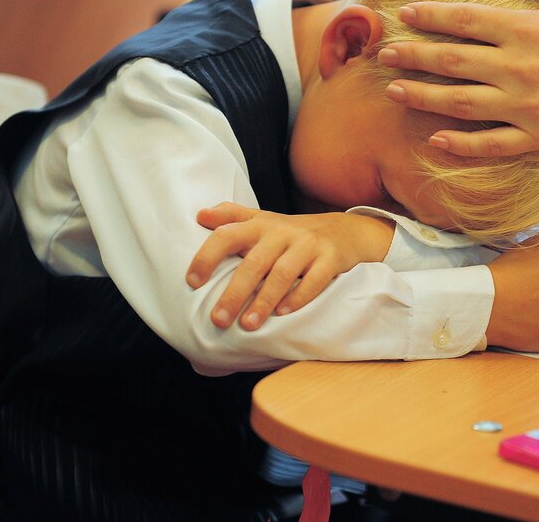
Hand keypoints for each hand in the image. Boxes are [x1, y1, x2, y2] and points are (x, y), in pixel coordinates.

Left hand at [186, 202, 393, 330]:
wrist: (345, 230)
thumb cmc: (293, 232)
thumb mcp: (263, 220)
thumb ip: (232, 216)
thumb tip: (200, 215)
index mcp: (261, 225)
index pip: (228, 235)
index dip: (208, 256)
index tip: (192, 281)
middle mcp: (283, 232)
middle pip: (254, 262)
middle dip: (235, 293)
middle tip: (218, 319)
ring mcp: (308, 245)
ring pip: (283, 273)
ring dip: (264, 300)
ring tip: (249, 324)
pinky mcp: (331, 258)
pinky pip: (315, 279)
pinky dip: (299, 297)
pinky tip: (284, 313)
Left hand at [378, 0, 538, 156]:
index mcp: (526, 30)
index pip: (463, 21)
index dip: (429, 17)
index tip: (404, 16)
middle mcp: (518, 68)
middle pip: (451, 62)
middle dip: (413, 57)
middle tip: (385, 55)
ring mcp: (525, 106)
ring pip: (460, 104)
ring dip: (423, 97)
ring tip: (395, 91)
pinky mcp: (538, 136)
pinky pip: (491, 145)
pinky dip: (460, 144)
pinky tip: (436, 140)